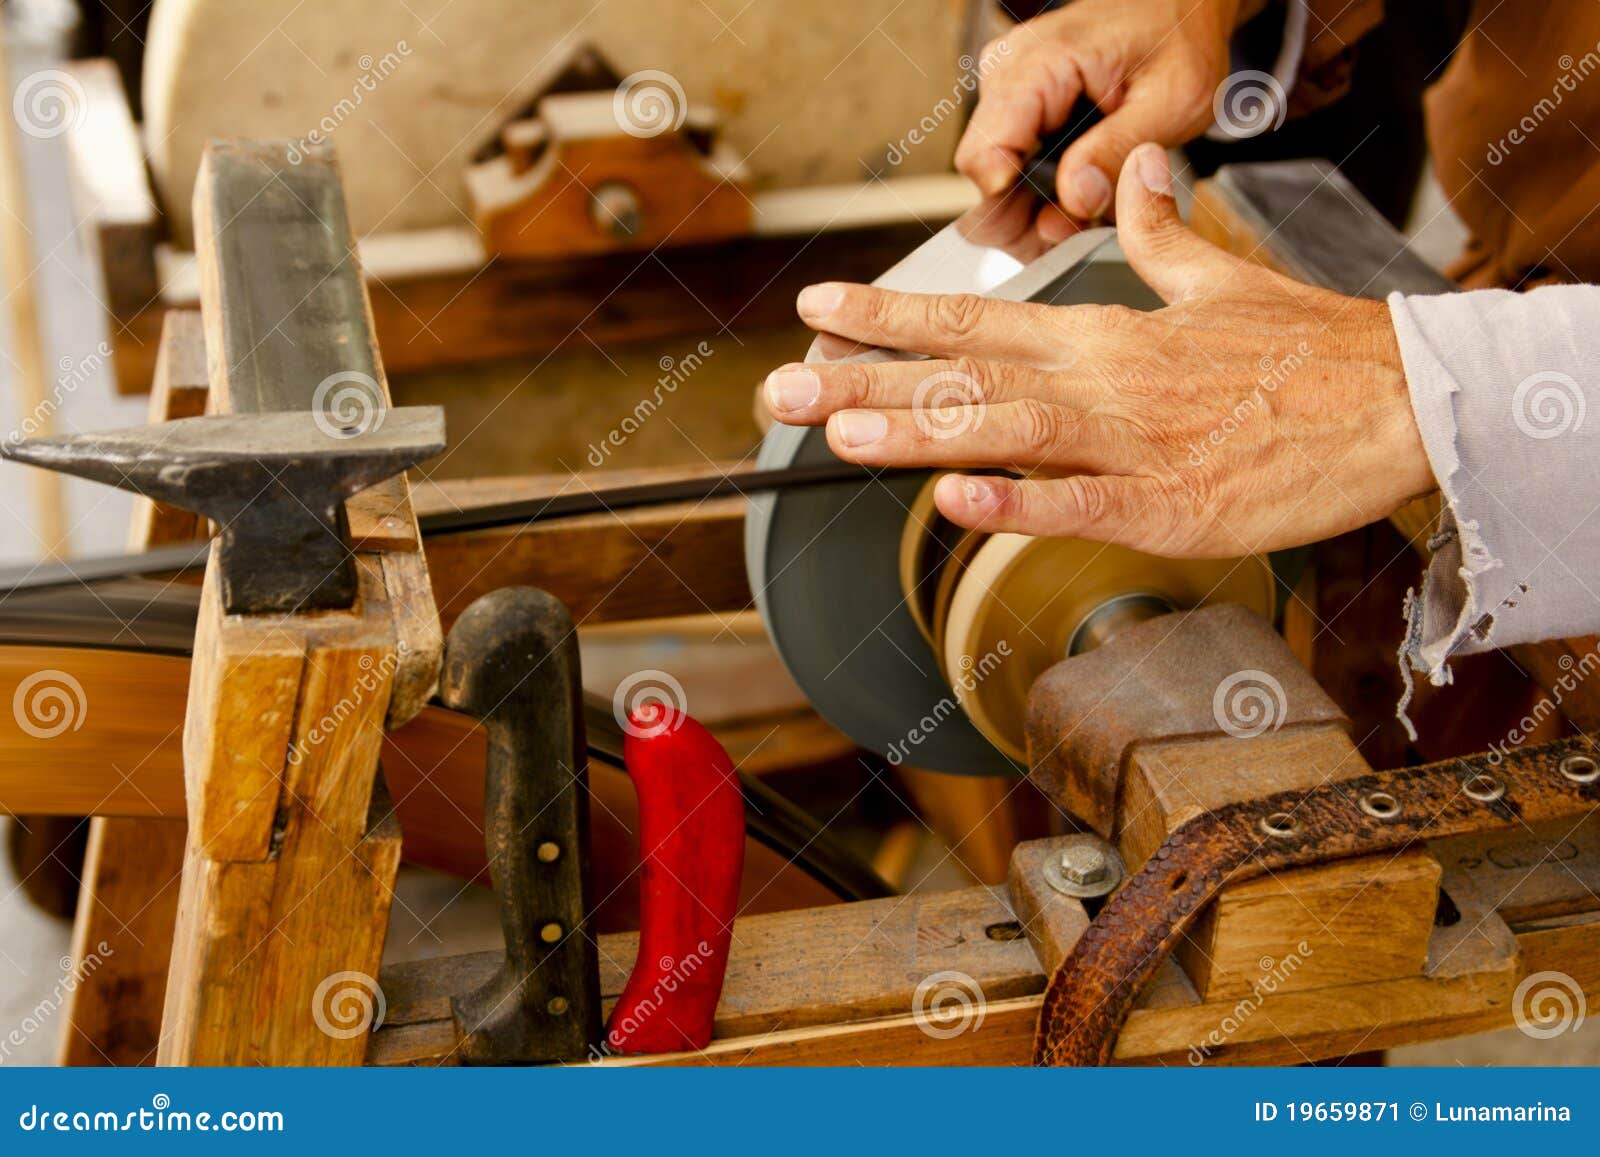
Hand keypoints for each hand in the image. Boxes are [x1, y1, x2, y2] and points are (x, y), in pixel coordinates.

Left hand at [762, 146, 1435, 559]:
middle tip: (780, 387)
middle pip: (964, 375)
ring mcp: (1134, 442)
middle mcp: (1102, 381)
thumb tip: (1136, 172)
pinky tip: (958, 503)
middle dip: (864, 380)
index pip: (974, 317)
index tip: (818, 309)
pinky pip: (1085, 504)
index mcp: (1103, 334)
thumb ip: (1160, 235)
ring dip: (919, 431)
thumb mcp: (1221, 282)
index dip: (889, 316)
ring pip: (1008, 430)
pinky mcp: (1175, 504)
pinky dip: (1021, 503)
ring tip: (838, 431)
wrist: (1402, 399)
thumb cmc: (1310, 351)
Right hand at [958, 0, 1245, 238]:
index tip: (1057, 224)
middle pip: (984, 172)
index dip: (1012, 203)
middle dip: (1027, 213)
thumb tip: (1075, 198)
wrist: (1180, 8)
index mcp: (1040, 62)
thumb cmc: (1178, 38)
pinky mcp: (1018, 103)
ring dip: (1036, 206)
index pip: (985, 153)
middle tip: (1081, 231)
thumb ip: (1118, 149)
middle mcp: (1010, 71)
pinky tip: (1077, 191)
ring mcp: (1009, 87)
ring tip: (1087, 212)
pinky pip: (1011, 161)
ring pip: (994, 174)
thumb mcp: (1169, 101)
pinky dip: (1041, 188)